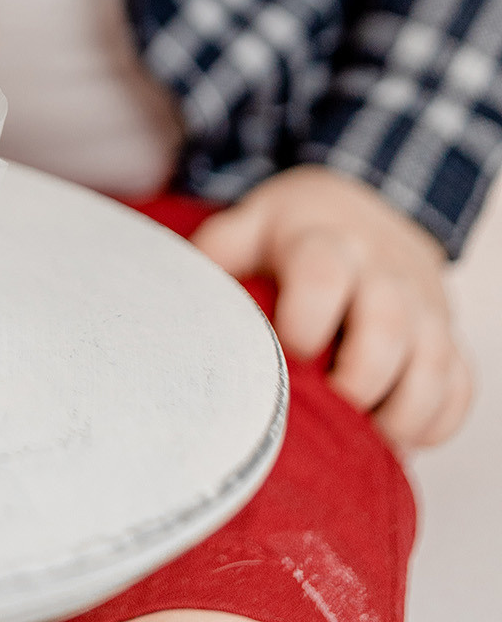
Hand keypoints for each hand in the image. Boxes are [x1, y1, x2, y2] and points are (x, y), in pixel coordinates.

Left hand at [191, 165, 471, 448]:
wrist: (370, 203)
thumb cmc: (299, 229)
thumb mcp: (253, 222)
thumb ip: (218, 250)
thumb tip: (180, 292)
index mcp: (325, 240)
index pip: (322, 275)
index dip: (302, 323)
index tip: (285, 354)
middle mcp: (383, 271)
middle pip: (387, 325)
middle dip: (358, 379)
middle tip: (330, 408)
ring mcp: (423, 305)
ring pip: (433, 364)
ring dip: (402, 412)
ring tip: (364, 435)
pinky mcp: (448, 336)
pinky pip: (458, 386)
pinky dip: (436, 420)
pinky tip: (399, 432)